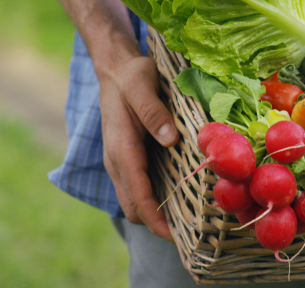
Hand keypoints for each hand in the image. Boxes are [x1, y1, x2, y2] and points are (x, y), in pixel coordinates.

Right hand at [99, 54, 178, 240]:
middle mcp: (116, 160)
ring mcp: (119, 161)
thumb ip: (152, 111)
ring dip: (154, 214)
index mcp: (121, 148)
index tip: (175, 237)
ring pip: (133, 200)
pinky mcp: (126, 158)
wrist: (114, 67)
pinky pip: (137, 187)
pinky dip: (152, 199)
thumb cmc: (131, 75)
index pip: (137, 195)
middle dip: (156, 224)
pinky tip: (177, 197)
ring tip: (187, 221)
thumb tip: (169, 139)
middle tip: (190, 233)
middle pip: (133, 207)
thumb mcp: (141, 84)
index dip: (155, 220)